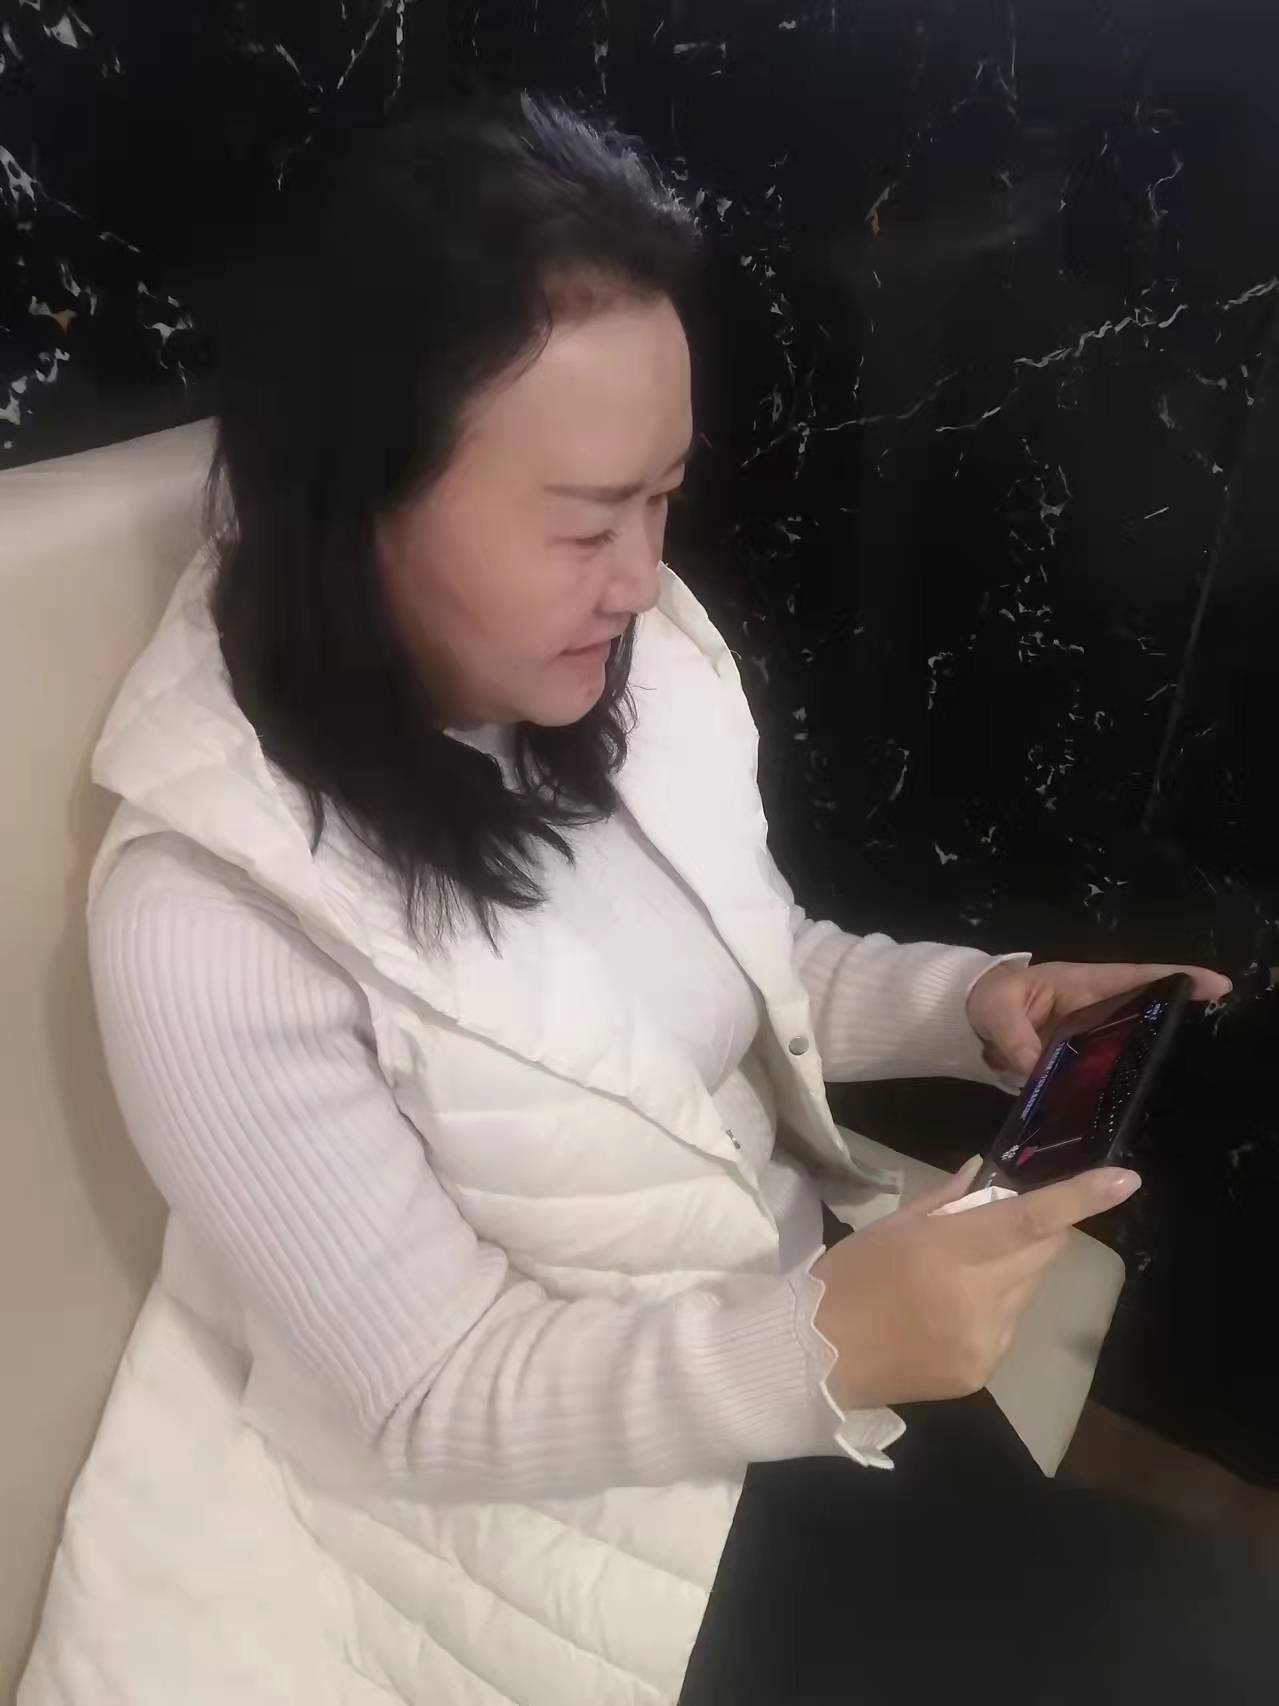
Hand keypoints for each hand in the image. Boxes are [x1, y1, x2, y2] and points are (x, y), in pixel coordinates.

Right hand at [813, 1158, 1140, 1409]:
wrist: (816, 1357)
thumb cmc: (848, 1279)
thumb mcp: (890, 1228)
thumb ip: (945, 1201)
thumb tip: (985, 1175)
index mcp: (949, 1253)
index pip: (1029, 1219)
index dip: (1080, 1199)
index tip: (1126, 1180)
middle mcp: (978, 1298)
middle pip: (1043, 1253)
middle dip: (1037, 1232)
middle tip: (996, 1227)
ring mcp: (986, 1340)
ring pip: (1028, 1290)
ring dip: (1011, 1273)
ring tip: (957, 1280)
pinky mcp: (983, 1371)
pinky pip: (1009, 1327)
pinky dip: (994, 1311)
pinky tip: (948, 1316)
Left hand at [967, 959, 1231, 1078]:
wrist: (964, 1018)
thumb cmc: (985, 999)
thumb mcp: (995, 1011)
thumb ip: (1014, 1035)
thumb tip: (1033, 1065)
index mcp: (1079, 983)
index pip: (1133, 976)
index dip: (1173, 978)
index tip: (1215, 984)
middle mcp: (1090, 1006)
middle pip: (1140, 1010)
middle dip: (1170, 1018)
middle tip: (1206, 1031)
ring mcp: (1084, 1034)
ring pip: (1124, 1043)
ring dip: (1142, 1056)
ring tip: (1167, 1074)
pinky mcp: (1073, 1059)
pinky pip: (1100, 1069)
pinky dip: (1112, 1081)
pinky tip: (1122, 1103)